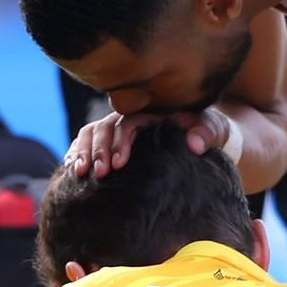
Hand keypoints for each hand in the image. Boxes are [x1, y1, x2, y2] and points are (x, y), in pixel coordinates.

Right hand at [62, 106, 232, 178]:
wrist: (204, 138)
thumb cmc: (209, 133)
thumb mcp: (214, 130)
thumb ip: (207, 133)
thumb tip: (193, 143)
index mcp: (151, 111)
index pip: (128, 122)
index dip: (121, 141)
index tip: (119, 164)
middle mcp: (130, 118)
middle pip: (104, 128)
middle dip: (97, 150)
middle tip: (97, 174)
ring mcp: (118, 131)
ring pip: (90, 134)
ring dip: (81, 152)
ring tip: (78, 175)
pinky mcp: (111, 145)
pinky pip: (86, 145)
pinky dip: (76, 156)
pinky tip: (71, 174)